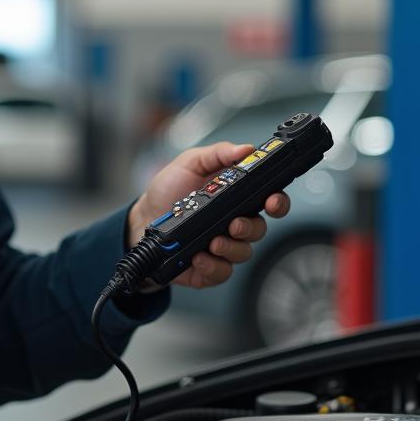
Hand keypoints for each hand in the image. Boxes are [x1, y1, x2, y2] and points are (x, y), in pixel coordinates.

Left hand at [127, 142, 290, 289]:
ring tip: (213, 241)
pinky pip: (222, 271)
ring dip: (230, 247)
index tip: (272, 200)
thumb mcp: (190, 163)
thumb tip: (246, 149)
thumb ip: (218, 154)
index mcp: (235, 197)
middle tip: (235, 224)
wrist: (142, 219)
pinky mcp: (209, 267)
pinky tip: (198, 256)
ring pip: (243, 252)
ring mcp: (222, 246)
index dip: (277, 201)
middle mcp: (233, 222)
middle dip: (251, 227)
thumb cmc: (168, 191)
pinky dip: (212, 265)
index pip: (268, 200)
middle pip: (259, 229)